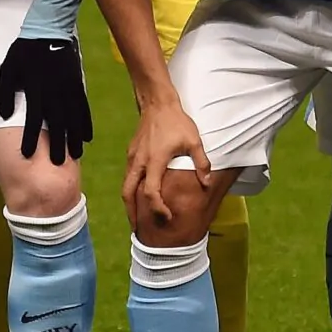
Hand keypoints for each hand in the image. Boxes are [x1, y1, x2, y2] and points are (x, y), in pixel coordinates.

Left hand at [0, 37, 91, 164]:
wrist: (47, 30)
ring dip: (74, 138)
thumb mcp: (7, 70)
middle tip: (58, 163)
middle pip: (56, 123)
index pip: (31, 119)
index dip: (28, 138)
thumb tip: (2, 115)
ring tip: (76, 155)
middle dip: (57, 144)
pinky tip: (87, 137)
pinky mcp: (77, 84)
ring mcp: (67, 89)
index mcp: (35, 90)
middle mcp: (53, 92)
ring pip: (73, 118)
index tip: (26, 155)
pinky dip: (86, 123)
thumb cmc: (23, 52)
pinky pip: (83, 108)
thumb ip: (5, 93)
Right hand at [121, 97, 211, 227]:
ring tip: (135, 217)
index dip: (158, 208)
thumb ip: (201, 163)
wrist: (158, 103)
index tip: (166, 217)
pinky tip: (137, 195)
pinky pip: (128, 176)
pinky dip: (130, 189)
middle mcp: (139, 162)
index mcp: (154, 161)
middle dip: (131, 213)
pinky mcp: (131, 153)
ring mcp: (133, 157)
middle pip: (128, 194)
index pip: (151, 192)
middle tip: (137, 229)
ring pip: (125, 185)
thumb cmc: (177, 122)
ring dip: (129, 203)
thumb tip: (206, 183)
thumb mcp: (194, 141)